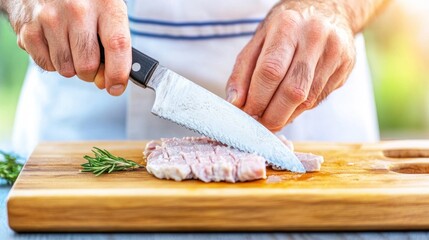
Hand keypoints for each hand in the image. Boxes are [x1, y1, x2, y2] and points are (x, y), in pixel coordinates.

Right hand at [7, 0, 130, 95]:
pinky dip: (53, 62)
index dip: (118, 73)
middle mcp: (77, 8)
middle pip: (88, 65)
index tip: (116, 87)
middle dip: (91, 73)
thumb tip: (106, 83)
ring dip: (71, 67)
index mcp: (105, 4)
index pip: (117, 45)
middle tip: (90, 62)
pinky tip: (55, 43)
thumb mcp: (107, 14)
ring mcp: (50, 17)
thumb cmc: (84, 4)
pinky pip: (46, 64)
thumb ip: (114, 47)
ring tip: (71, 47)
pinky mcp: (28, 27)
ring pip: (66, 69)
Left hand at [226, 0, 355, 130]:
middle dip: (272, 114)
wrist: (327, 10)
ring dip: (286, 115)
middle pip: (293, 90)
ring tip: (272, 116)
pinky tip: (290, 106)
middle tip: (260, 122)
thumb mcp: (259, 40)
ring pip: (308, 99)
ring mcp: (335, 51)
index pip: (270, 71)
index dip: (257, 98)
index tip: (247, 112)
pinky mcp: (346, 66)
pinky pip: (319, 99)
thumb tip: (235, 103)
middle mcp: (315, 36)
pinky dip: (299, 109)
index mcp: (287, 25)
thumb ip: (243, 71)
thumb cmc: (285, 28)